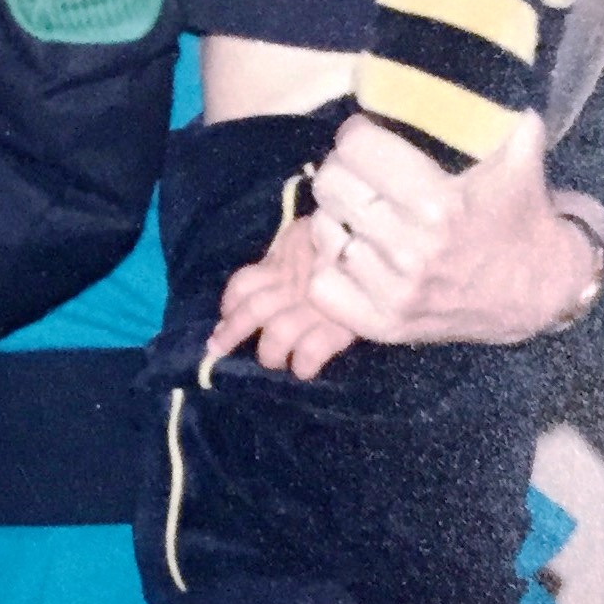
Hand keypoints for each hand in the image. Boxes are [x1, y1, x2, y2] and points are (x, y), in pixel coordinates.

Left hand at [207, 212, 357, 376]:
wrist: (387, 241)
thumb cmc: (346, 236)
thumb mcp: (310, 233)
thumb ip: (291, 249)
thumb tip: (270, 269)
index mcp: (283, 263)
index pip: (243, 284)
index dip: (230, 302)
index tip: (225, 317)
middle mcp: (293, 287)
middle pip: (252, 312)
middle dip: (231, 334)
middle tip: (216, 350)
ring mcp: (315, 307)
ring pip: (276, 335)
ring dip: (270, 353)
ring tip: (274, 360)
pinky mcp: (339, 326)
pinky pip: (311, 352)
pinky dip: (303, 364)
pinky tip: (303, 370)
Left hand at [303, 112, 603, 344]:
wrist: (538, 291)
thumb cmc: (519, 212)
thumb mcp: (518, 150)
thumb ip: (495, 104)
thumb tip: (479, 55)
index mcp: (439, 204)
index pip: (356, 146)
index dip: (359, 134)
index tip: (370, 136)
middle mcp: (411, 250)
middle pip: (331, 184)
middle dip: (345, 171)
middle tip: (364, 174)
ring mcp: (393, 292)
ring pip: (322, 231)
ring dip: (338, 218)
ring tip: (364, 214)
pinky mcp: (381, 325)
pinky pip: (322, 282)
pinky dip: (333, 267)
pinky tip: (359, 254)